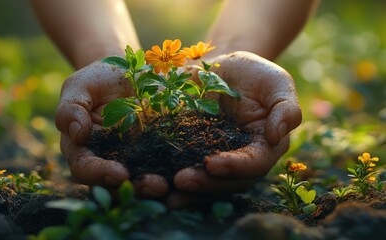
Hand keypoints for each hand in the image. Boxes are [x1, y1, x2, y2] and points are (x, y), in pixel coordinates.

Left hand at [168, 51, 301, 206]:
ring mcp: (214, 159)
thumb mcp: (276, 83)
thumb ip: (286, 109)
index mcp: (263, 147)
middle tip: (181, 181)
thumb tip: (278, 136)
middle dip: (204, 184)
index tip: (212, 164)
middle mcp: (239, 160)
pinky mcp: (192, 153)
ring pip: (203, 183)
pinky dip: (167, 177)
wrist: (224, 69)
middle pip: (225, 182)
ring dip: (183, 190)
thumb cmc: (254, 74)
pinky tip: (149, 181)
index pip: (254, 164)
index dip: (235, 167)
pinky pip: (181, 168)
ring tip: (162, 192)